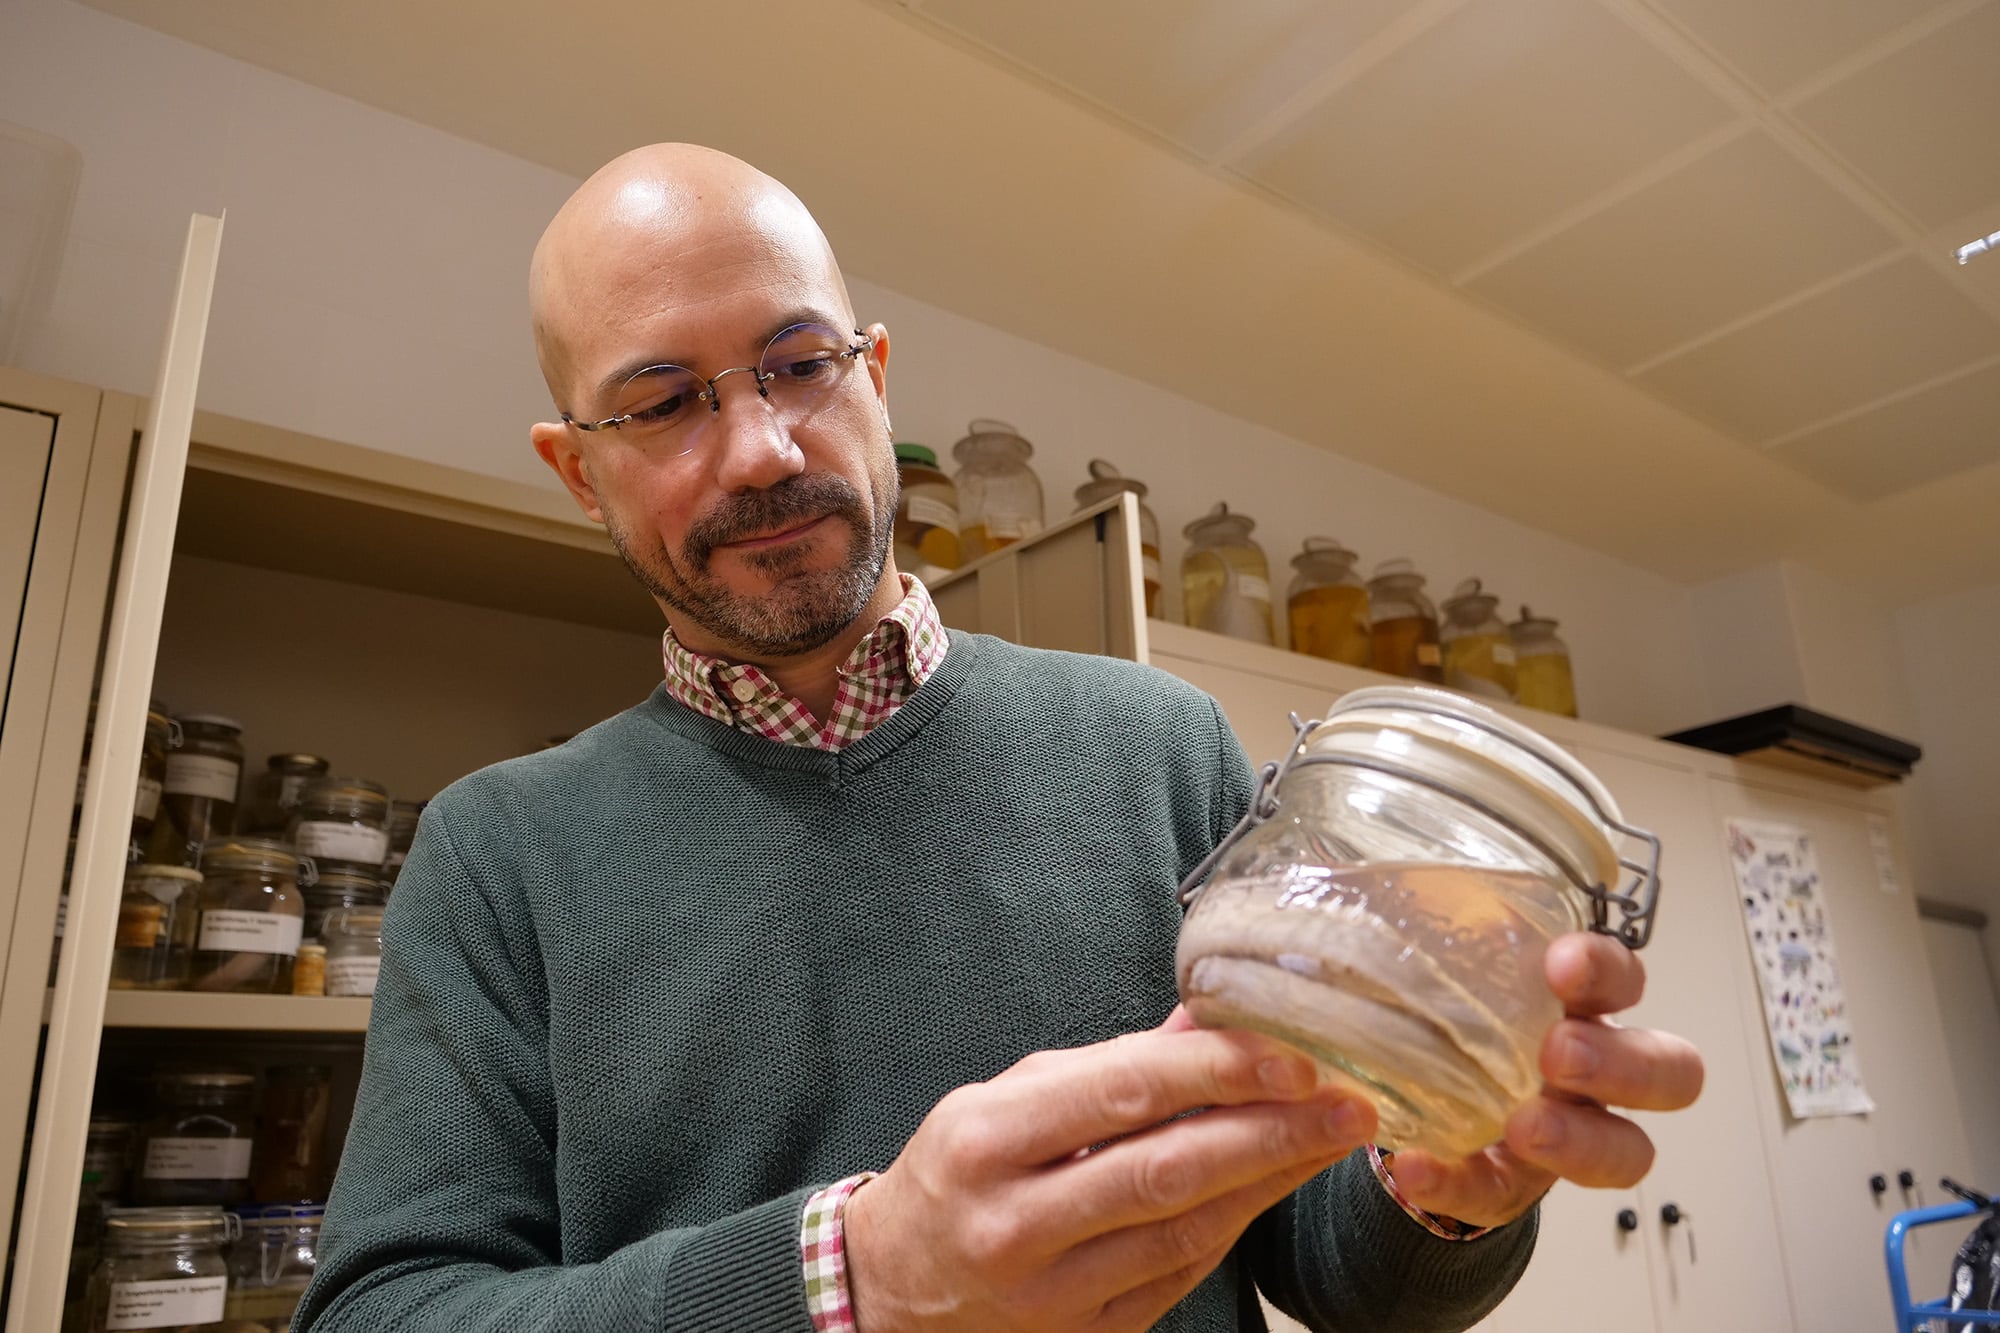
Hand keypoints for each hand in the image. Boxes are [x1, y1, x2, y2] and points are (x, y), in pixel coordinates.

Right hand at [842, 1009, 1377, 1331]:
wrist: (891, 1287)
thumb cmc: (956, 1172)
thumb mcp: (1007, 1097)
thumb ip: (1108, 1066)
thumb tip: (1205, 1018)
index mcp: (989, 1139)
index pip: (1123, 1093)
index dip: (1217, 1071)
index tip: (1292, 1051)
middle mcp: (1017, 1219)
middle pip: (1168, 1169)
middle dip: (1271, 1131)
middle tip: (1348, 1101)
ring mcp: (1050, 1290)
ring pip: (1186, 1230)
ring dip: (1273, 1180)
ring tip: (1332, 1139)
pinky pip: (1178, 1275)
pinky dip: (1235, 1226)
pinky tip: (1276, 1188)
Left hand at [1384, 932, 1705, 1227]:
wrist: (1397, 1085)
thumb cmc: (1436, 1005)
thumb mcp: (1434, 958)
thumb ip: (1419, 922)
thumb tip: (1344, 864)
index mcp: (1578, 1002)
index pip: (1625, 977)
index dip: (1607, 969)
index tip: (1561, 963)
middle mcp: (1593, 1069)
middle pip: (1668, 1071)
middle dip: (1623, 1061)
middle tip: (1559, 1053)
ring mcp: (1567, 1134)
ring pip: (1625, 1150)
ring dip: (1580, 1139)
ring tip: (1522, 1127)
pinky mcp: (1512, 1186)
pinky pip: (1498, 1195)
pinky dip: (1457, 1185)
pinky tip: (1415, 1168)